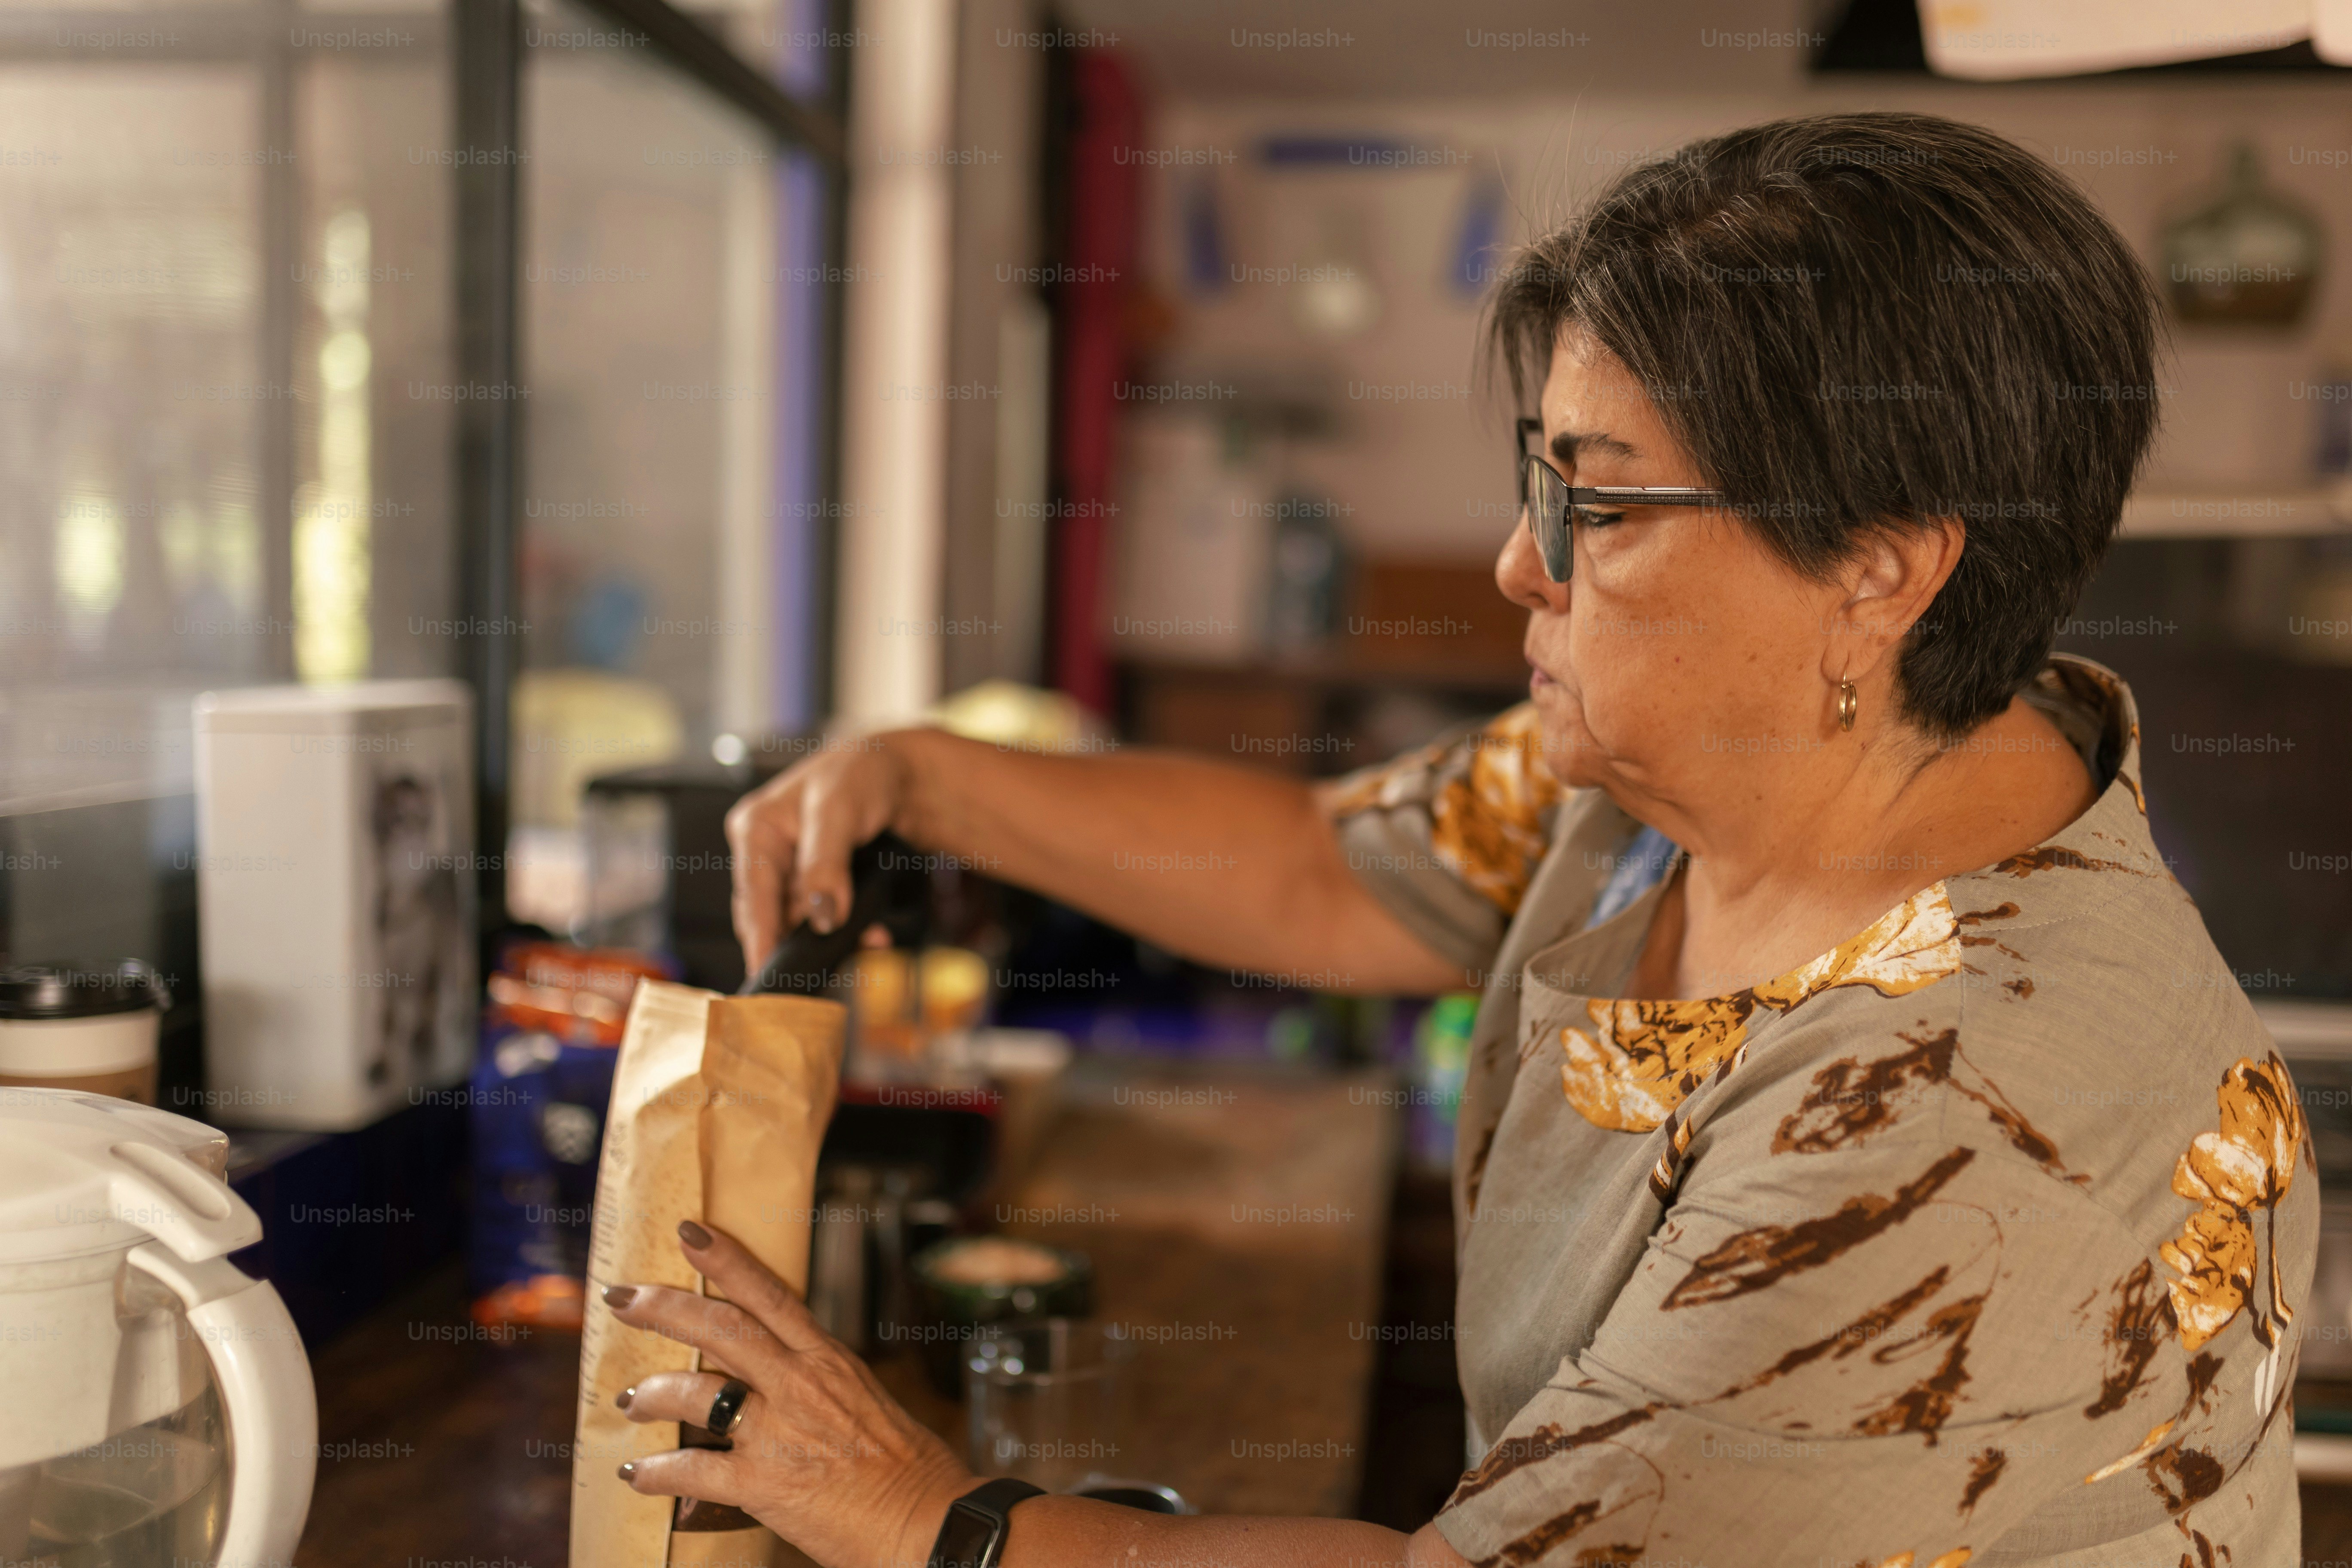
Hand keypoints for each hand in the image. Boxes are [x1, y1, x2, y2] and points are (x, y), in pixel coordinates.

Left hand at [606, 1222, 974, 1567]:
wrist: (929, 1524)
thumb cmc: (909, 1471)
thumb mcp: (867, 1404)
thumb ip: (820, 1389)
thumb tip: (784, 1387)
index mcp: (830, 1362)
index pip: (770, 1296)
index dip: (727, 1260)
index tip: (690, 1233)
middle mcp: (800, 1386)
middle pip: (721, 1328)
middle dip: (664, 1307)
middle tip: (622, 1295)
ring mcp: (778, 1433)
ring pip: (695, 1393)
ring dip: (651, 1394)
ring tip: (628, 1400)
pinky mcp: (763, 1485)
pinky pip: (691, 1470)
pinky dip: (655, 1472)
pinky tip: (636, 1473)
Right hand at [724, 733, 915, 972]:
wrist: (895, 772)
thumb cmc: (861, 775)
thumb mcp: (839, 811)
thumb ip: (826, 863)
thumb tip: (822, 917)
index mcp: (755, 828)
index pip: (753, 894)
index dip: (760, 938)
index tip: (765, 974)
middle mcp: (764, 852)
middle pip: (770, 914)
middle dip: (799, 942)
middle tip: (820, 971)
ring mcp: (788, 870)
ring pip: (797, 921)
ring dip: (829, 936)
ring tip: (866, 939)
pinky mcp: (811, 883)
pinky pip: (819, 916)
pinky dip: (845, 928)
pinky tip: (872, 932)